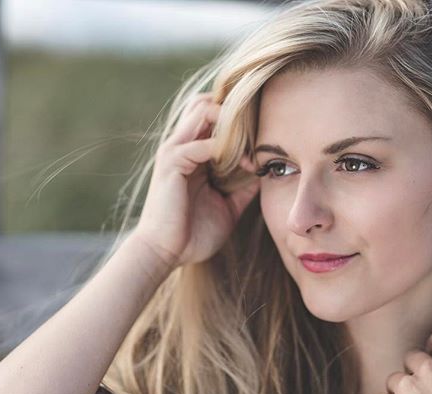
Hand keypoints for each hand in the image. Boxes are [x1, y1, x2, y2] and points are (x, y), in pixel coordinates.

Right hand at [132, 92, 259, 267]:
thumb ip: (244, 188)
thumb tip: (266, 175)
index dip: (239, 116)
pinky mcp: (171, 163)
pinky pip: (200, 143)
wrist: (165, 254)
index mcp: (193, 151)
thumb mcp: (228, 206)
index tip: (266, 133)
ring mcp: (174, 151)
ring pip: (202, 110)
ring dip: (232, 122)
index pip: (212, 113)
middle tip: (261, 130)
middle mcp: (181, 144)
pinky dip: (225, 148)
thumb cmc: (193, 232)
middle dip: (236, 109)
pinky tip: (245, 164)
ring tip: (254, 143)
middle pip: (205, 101)